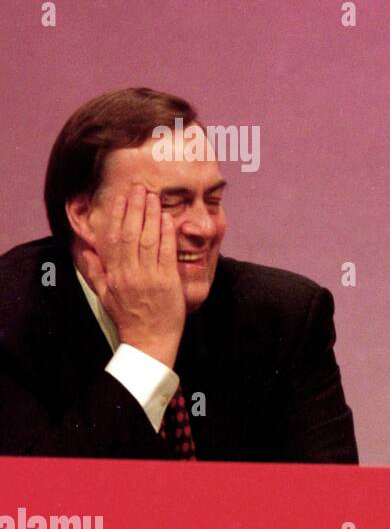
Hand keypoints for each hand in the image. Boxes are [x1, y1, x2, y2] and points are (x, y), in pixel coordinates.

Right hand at [81, 184, 185, 367]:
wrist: (149, 339)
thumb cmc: (128, 317)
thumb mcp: (104, 294)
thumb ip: (95, 270)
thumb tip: (82, 250)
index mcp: (112, 274)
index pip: (112, 239)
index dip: (115, 216)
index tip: (120, 198)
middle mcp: (128, 273)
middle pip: (130, 234)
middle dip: (134, 208)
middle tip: (139, 188)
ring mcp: (148, 276)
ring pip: (147, 239)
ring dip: (150, 215)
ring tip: (153, 197)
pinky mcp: (166, 281)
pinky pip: (166, 253)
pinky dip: (166, 234)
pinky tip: (167, 218)